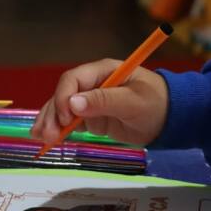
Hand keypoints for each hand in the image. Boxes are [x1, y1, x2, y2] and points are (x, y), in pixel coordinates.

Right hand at [30, 59, 168, 146]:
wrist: (169, 118)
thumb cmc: (155, 103)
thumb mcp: (132, 102)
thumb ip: (104, 101)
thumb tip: (73, 103)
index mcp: (102, 71)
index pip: (74, 79)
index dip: (64, 97)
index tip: (66, 119)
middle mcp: (92, 83)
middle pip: (63, 95)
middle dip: (54, 114)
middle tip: (49, 136)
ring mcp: (90, 100)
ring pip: (62, 108)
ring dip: (50, 122)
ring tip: (41, 139)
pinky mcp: (91, 117)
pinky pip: (69, 121)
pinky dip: (57, 128)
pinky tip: (44, 138)